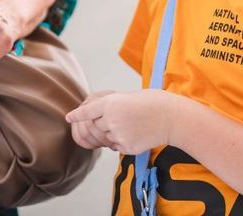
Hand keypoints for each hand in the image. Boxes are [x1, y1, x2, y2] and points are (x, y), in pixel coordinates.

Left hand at [65, 89, 180, 154]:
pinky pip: (116, 146)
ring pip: (104, 138)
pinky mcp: (126, 147)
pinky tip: (135, 133)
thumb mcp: (130, 96)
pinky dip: (120, 142)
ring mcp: (118, 134)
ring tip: (128, 126)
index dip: (77, 115)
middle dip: (98, 126)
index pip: (87, 111)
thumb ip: (112, 104)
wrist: (173, 117)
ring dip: (110, 135)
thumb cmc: (154, 102)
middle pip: (94, 127)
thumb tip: (96, 113)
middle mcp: (111, 119)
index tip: (70, 117)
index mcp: (111, 103)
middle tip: (111, 123)